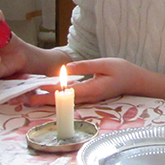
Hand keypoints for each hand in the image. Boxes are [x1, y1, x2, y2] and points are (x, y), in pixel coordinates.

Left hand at [29, 58, 146, 105]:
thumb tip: (66, 69)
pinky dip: (60, 95)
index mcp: (93, 89)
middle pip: (64, 100)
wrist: (136, 81)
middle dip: (46, 99)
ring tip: (34, 96)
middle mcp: (90, 97)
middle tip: (28, 99)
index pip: (68, 92)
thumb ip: (85, 66)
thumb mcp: (105, 64)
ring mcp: (89, 99)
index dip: (53, 91)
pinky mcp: (89, 97)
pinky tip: (51, 91)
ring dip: (51, 99)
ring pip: (67, 101)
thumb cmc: (123, 70)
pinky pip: (72, 98)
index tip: (39, 89)